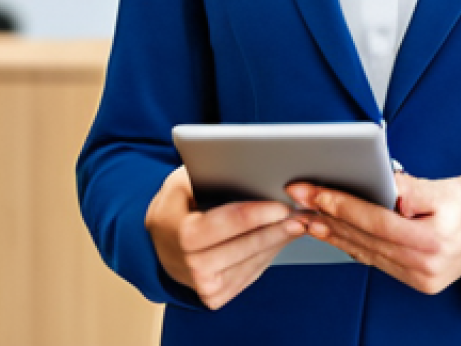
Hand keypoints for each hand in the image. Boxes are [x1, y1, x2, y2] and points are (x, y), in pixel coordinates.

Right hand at [145, 166, 308, 308]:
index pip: (230, 222)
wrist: (158, 244)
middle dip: (277, 229)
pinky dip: (268, 254)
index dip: (259, 214)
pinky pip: (251, 273)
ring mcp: (206, 286)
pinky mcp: (217, 297)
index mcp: (184, 235)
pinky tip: (280, 238)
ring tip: (298, 224)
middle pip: (247, 245)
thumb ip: (205, 174)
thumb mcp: (180, 183)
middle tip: (302, 215)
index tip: (282, 205)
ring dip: (278, 242)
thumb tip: (241, 164)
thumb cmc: (175, 206)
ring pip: (253, 261)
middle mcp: (194, 267)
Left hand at [285, 173, 460, 294]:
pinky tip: (331, 232)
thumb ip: (410, 187)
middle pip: (363, 238)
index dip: (340, 204)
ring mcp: (418, 278)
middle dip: (325, 216)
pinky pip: (375, 260)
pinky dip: (351, 244)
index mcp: (432, 243)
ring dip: (331, 233)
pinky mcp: (415, 280)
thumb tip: (380, 179)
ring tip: (304, 215)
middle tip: (296, 197)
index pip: (374, 221)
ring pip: (364, 251)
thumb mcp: (445, 188)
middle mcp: (423, 267)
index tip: (312, 191)